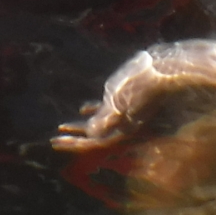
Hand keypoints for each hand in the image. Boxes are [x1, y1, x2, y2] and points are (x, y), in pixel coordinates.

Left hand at [53, 45, 179, 149]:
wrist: (161, 71)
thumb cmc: (137, 86)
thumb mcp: (118, 103)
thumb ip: (104, 120)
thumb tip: (90, 135)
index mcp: (119, 128)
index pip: (91, 141)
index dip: (73, 143)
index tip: (54, 143)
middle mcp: (121, 125)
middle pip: (93, 136)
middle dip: (74, 139)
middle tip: (54, 141)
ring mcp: (124, 114)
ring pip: (97, 124)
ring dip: (80, 127)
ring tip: (63, 127)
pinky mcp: (125, 102)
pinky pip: (105, 111)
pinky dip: (93, 111)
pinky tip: (83, 109)